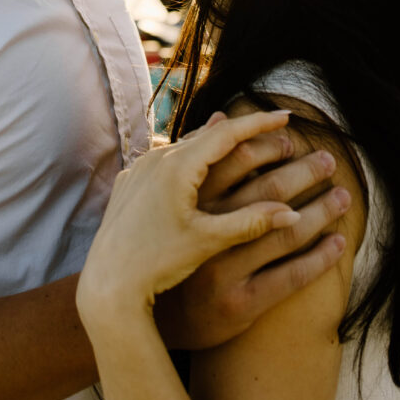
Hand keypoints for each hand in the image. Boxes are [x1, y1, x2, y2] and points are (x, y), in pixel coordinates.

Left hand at [77, 111, 299, 327]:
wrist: (107, 284)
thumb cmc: (158, 263)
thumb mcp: (208, 241)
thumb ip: (251, 223)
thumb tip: (293, 213)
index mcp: (177, 166)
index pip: (228, 134)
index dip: (260, 123)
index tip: (287, 115)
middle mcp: (155, 158)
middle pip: (207, 135)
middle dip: (241, 132)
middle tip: (273, 129)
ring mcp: (139, 169)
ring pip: (184, 146)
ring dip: (213, 142)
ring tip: (238, 134)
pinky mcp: (129, 183)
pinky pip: (164, 160)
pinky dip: (188, 157)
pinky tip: (196, 161)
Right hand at [155, 114, 349, 348]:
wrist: (154, 317)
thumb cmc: (172, 245)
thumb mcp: (180, 202)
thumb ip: (203, 161)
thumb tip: (221, 117)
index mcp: (192, 201)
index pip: (237, 159)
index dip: (269, 145)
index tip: (293, 139)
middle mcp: (208, 232)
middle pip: (269, 190)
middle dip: (305, 171)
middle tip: (329, 161)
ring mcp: (224, 269)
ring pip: (286, 232)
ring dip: (322, 211)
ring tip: (343, 197)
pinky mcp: (240, 303)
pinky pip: (290, 276)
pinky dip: (320, 257)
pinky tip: (338, 243)